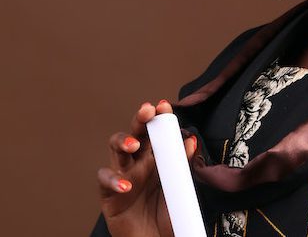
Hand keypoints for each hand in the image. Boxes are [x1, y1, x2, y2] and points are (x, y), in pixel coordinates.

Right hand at [97, 100, 197, 236]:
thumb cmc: (168, 214)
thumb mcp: (180, 188)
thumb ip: (184, 164)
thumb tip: (191, 140)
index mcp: (156, 156)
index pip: (155, 131)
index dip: (158, 117)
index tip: (163, 105)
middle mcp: (138, 162)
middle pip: (135, 133)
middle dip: (139, 120)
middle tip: (147, 111)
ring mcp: (122, 175)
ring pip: (116, 149)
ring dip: (123, 142)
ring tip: (134, 145)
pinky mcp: (109, 194)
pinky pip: (105, 180)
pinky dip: (113, 180)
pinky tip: (126, 185)